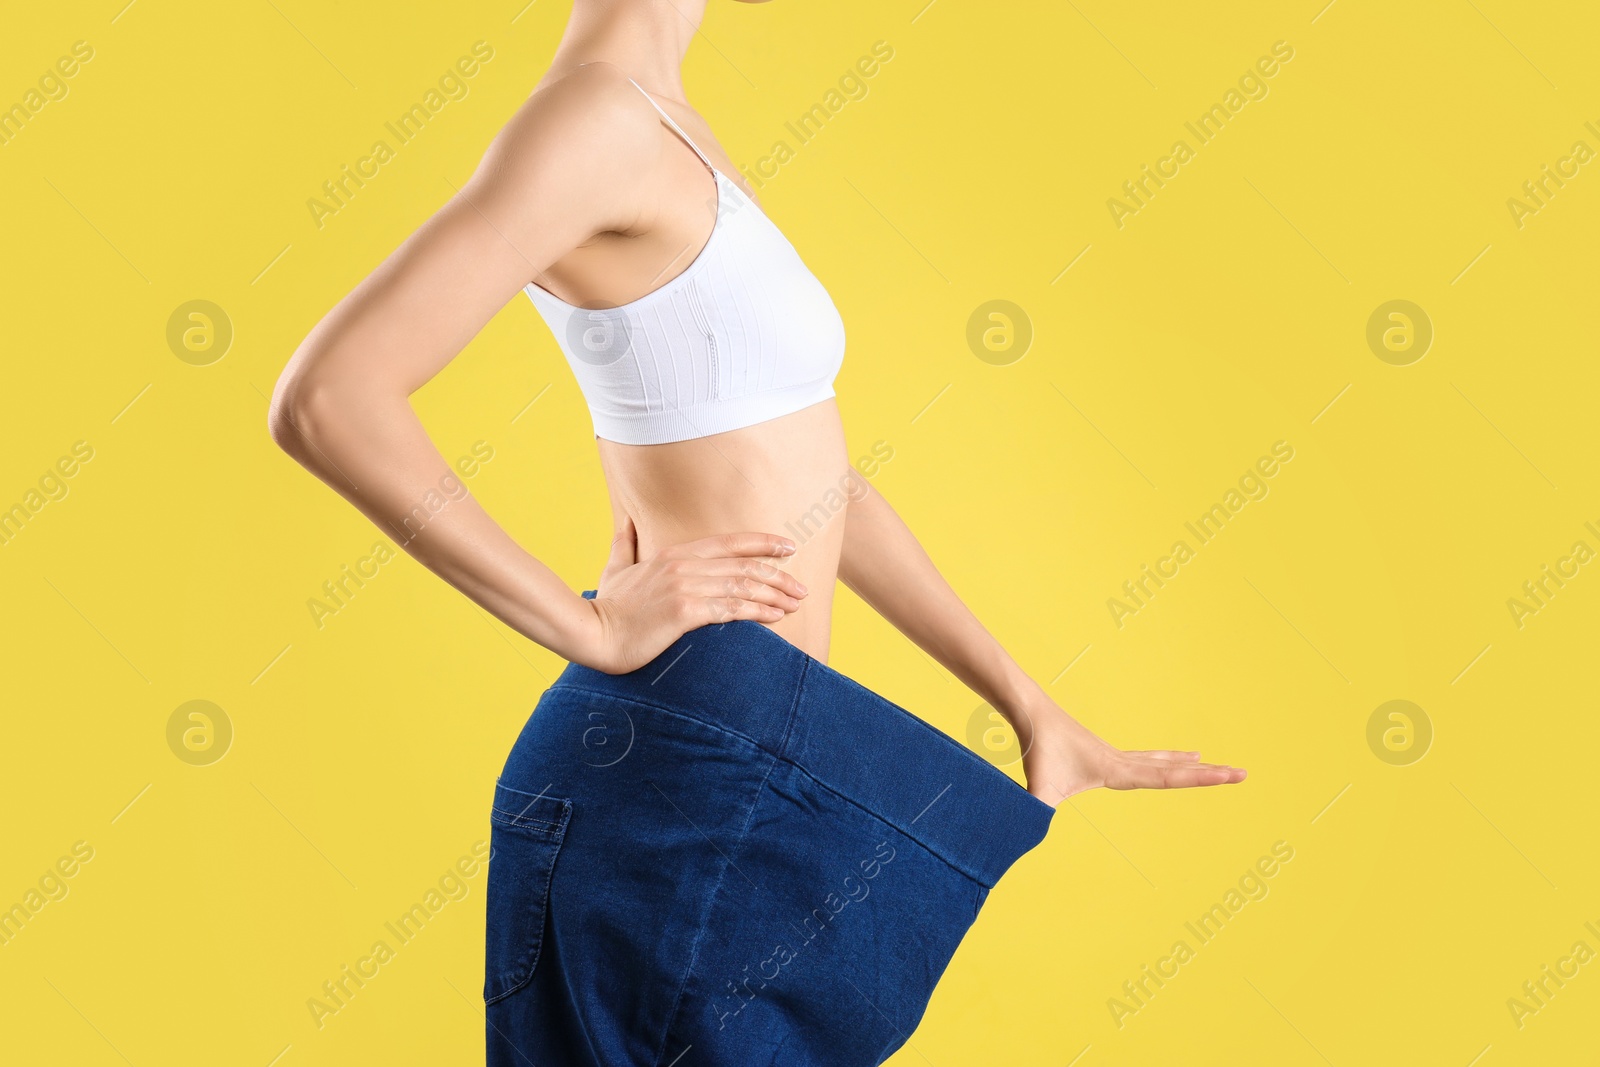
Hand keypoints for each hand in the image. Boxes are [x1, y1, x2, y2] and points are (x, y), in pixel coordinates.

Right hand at [576, 518, 807, 673]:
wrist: (593, 633)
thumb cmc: (607, 606)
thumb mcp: (616, 568)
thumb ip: (624, 543)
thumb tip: (625, 521)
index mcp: (674, 553)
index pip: (729, 542)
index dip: (763, 543)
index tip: (789, 547)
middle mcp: (684, 565)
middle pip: (744, 565)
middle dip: (779, 575)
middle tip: (801, 588)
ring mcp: (685, 587)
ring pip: (743, 586)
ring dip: (774, 595)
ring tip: (795, 604)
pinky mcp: (685, 611)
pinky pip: (731, 609)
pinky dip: (758, 611)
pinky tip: (775, 617)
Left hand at [1014, 693, 1245, 806]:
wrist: (1032, 712)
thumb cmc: (1036, 750)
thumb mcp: (1037, 789)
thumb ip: (1035, 812)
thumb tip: (1026, 834)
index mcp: (1117, 771)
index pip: (1167, 777)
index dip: (1200, 779)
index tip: (1230, 775)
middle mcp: (1123, 762)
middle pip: (1175, 768)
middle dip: (1208, 773)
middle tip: (1242, 773)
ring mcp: (1116, 756)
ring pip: (1162, 761)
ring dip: (1189, 764)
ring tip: (1214, 763)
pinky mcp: (1105, 753)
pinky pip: (1146, 758)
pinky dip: (1168, 758)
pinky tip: (1178, 756)